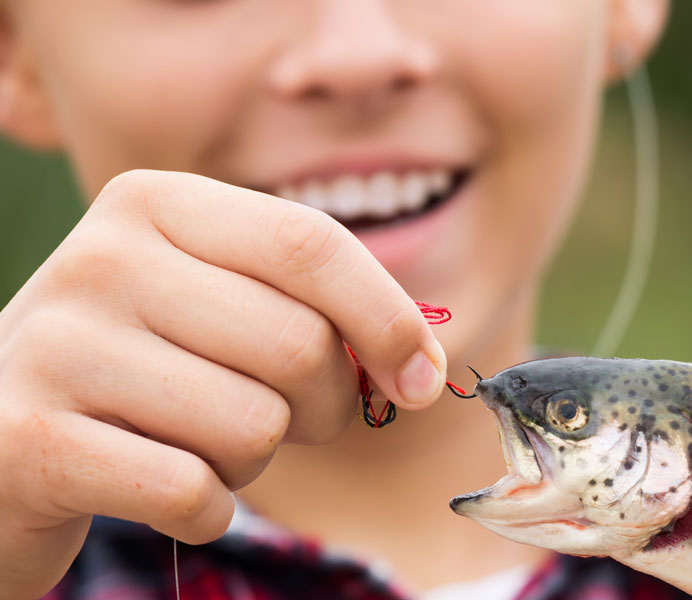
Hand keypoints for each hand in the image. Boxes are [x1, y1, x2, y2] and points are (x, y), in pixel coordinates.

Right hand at [0, 170, 446, 597]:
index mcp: (153, 202)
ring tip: (192, 445)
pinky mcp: (28, 441)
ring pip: (253, 425)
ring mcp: (55, 346)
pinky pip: (192, 490)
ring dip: (250, 461)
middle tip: (278, 421)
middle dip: (320, 407)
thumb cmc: (143, 376)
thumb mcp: (217, 308)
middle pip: (296, 343)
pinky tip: (158, 490)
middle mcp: (98, 257)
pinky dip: (203, 511)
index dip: (388, 319)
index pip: (311, 244)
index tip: (422, 381)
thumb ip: (319, 312)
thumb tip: (423, 367)